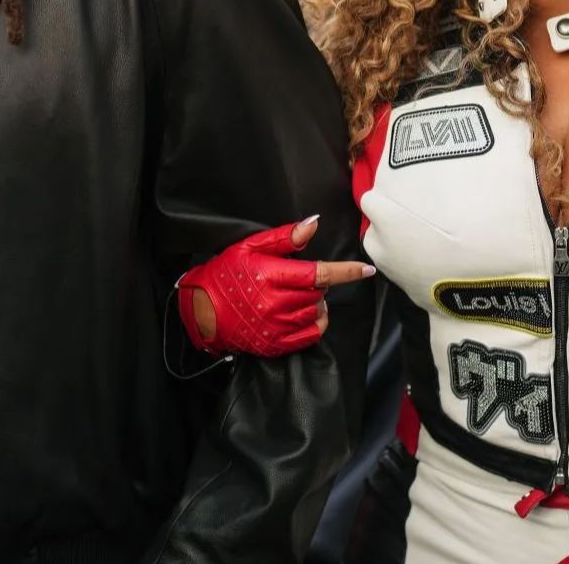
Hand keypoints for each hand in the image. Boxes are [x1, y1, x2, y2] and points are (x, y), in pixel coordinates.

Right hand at [178, 216, 373, 357]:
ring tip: (295, 295)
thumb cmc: (225, 274)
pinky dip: (315, 322)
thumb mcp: (249, 247)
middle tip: (297, 278)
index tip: (367, 269)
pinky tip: (303, 313)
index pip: (319, 273)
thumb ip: (283, 238)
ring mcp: (276, 326)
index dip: (346, 271)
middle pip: (319, 292)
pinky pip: (311, 334)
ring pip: (317, 312)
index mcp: (271, 276)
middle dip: (317, 283)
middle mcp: (276, 303)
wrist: (201, 310)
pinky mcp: (275, 344)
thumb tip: (312, 224)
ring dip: (315, 302)